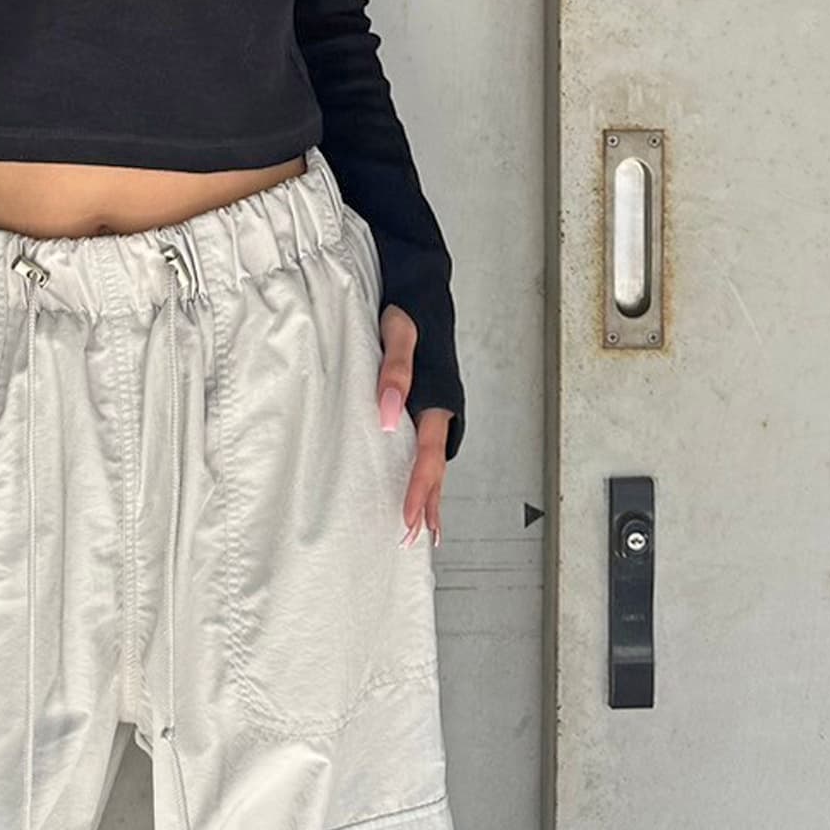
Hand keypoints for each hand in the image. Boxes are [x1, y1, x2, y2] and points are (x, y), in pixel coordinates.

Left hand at [374, 302, 450, 548]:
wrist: (419, 287)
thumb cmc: (407, 309)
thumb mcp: (398, 333)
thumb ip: (394, 372)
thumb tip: (388, 415)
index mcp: (437, 397)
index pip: (428, 455)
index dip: (418, 489)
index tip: (407, 520)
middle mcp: (442, 408)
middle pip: (436, 468)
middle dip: (425, 506)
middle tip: (412, 541)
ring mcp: (437, 408)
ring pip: (434, 462)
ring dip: (428, 496)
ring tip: (423, 531)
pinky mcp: (426, 403)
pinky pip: (427, 446)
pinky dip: (424, 472)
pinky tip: (416, 488)